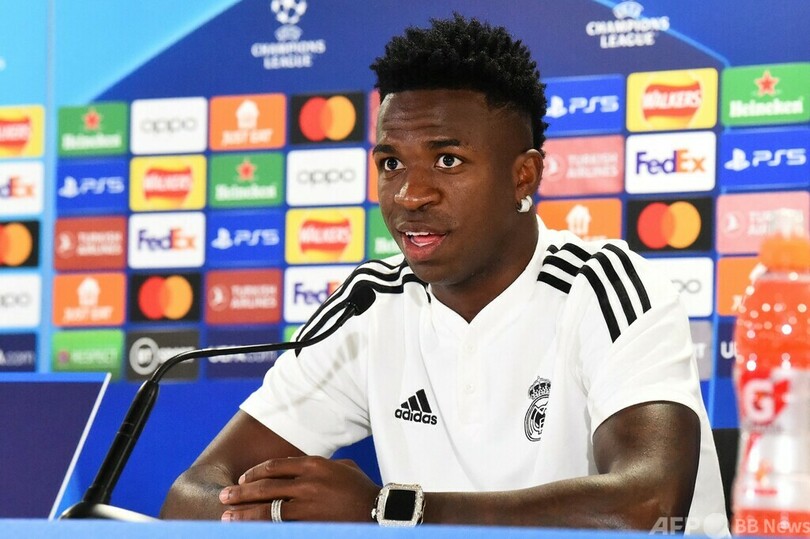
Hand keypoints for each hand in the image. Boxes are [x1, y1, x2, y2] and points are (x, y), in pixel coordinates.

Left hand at [218, 456, 379, 521]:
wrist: (381, 510)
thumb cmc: (362, 489)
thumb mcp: (342, 467)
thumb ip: (320, 466)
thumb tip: (299, 468)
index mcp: (314, 464)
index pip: (274, 466)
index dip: (254, 473)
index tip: (242, 480)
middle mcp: (308, 482)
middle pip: (265, 487)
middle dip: (240, 493)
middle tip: (224, 498)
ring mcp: (308, 504)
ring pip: (267, 509)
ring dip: (244, 513)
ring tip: (227, 517)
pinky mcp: (311, 523)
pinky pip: (280, 525)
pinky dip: (262, 527)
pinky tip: (248, 530)